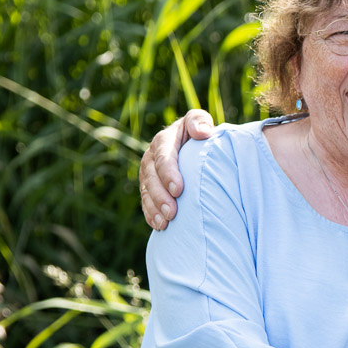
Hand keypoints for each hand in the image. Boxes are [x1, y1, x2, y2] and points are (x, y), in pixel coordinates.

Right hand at [140, 107, 214, 229]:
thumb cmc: (201, 133)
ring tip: (165, 223)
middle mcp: (152, 157)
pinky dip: (151, 215)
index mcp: (164, 140)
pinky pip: (146, 202)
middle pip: (151, 178)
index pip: (163, 156)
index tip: (178, 189)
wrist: (195, 147)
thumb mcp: (200, 122)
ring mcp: (148, 174)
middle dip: (160, 196)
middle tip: (172, 212)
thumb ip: (199, 121)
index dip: (168, 173)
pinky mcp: (149, 189)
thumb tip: (201, 132)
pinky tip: (160, 226)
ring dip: (154, 208)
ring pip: (146, 192)